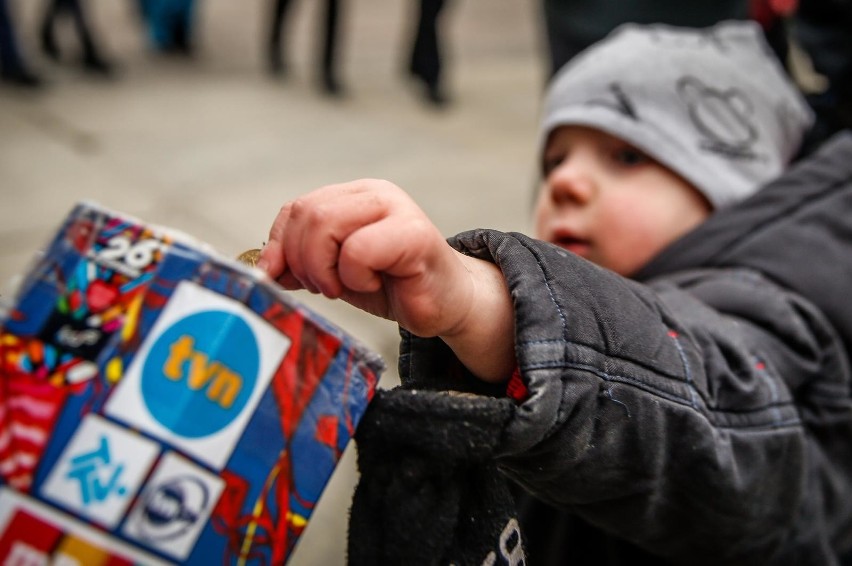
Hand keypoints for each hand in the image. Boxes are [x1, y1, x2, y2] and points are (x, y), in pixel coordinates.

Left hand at [258, 179, 515, 381]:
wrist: (445, 303)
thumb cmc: (394, 285)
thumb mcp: (336, 274)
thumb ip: (300, 265)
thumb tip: (262, 268)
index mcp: (352, 197)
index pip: (296, 209)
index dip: (281, 246)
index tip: (284, 278)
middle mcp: (372, 194)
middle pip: (307, 213)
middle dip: (303, 261)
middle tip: (325, 287)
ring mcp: (395, 208)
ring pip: (325, 224)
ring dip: (325, 268)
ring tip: (346, 286)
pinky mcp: (414, 233)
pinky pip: (358, 250)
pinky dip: (355, 277)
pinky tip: (374, 283)